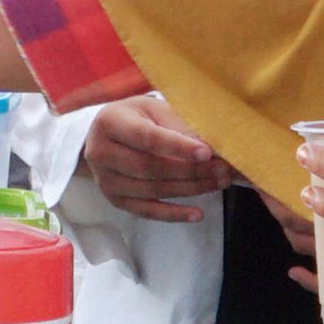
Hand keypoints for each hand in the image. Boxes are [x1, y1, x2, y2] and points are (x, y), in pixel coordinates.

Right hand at [86, 100, 229, 217]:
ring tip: (219, 183)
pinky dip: (173, 214)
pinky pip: (147, 211)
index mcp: (110, 122)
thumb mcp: (154, 109)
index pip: (146, 137)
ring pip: (152, 190)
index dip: (177, 146)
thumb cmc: (137, 117)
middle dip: (190, 170)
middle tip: (222, 169)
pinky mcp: (115, 200)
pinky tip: (197, 213)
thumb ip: (179, 126)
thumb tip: (210, 149)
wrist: (107, 136)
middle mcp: (100, 152)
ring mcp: (105, 180)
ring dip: (189, 189)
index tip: (207, 152)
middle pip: (149, 167)